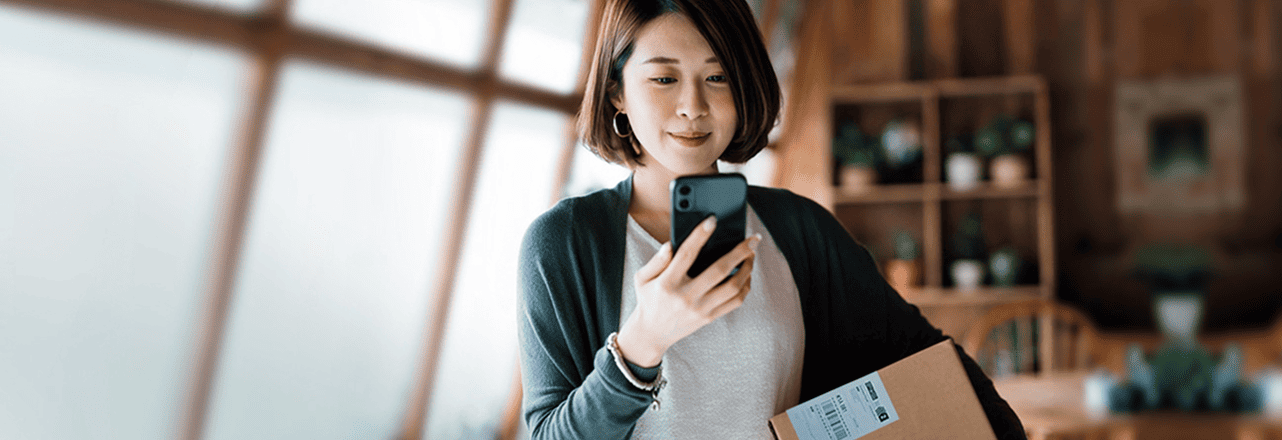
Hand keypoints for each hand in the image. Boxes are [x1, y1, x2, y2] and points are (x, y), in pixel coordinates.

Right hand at [615, 216, 760, 367]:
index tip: (712, 221)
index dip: (700, 235)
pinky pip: (735, 302)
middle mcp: (686, 296)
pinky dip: (745, 287)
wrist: (652, 333)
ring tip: (751, 255)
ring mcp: (700, 309)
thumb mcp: (642, 278)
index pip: (686, 254)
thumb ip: (656, 260)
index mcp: (668, 283)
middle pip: (720, 270)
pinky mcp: (709, 317)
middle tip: (753, 239)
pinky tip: (746, 274)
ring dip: (747, 269)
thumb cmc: (648, 299)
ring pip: (733, 287)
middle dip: (740, 252)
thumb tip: (670, 245)